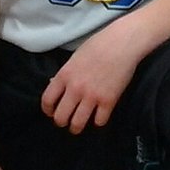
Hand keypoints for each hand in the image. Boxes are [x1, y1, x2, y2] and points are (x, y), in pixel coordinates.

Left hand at [41, 19, 146, 133]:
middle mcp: (75, 88)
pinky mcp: (109, 101)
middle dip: (61, 122)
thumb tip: (54, 84)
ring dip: (77, 127)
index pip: (47, 101)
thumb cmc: (99, 45)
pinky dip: (98, 121)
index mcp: (64, 75)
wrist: (122, 43)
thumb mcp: (75, 57)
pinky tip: (99, 115)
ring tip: (79, 124)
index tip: (51, 112)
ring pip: (77, 124)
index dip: (48, 110)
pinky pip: (99, 121)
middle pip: (60, 118)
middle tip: (66, 120)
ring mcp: (92, 96)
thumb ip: (65, 73)